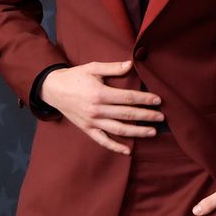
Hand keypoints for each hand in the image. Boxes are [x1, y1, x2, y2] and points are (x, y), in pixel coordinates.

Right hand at [40, 60, 163, 154]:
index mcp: (100, 94)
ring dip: (137, 132)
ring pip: (119, 129)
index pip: (128, 98)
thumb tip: (131, 64)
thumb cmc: (75, 77)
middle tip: (161, 117)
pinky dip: (115, 147)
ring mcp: (92, 122)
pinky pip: (103, 140)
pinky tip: (128, 151)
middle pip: (127, 114)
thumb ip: (112, 68)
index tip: (158, 100)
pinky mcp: (87, 129)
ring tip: (152, 132)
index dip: (144, 99)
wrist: (53, 89)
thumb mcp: (92, 68)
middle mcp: (97, 110)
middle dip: (146, 116)